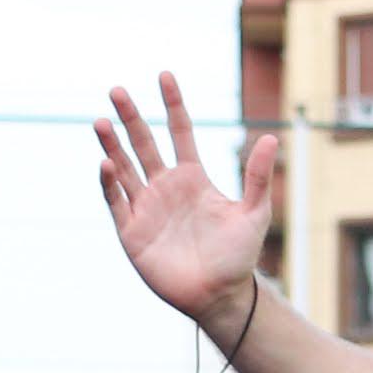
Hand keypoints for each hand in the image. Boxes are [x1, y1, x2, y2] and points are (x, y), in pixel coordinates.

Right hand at [92, 71, 280, 326]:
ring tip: (101, 121)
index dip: (173, 105)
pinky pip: (117, 202)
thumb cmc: (238, 256)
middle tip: (117, 90)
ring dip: (112, 146)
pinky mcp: (132, 232)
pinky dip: (110, 184)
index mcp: (193, 178)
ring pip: (124, 169)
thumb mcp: (254, 212)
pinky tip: (107, 164)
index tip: (165, 75)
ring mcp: (146, 208)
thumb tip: (272, 136)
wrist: (220, 296)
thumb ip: (258, 176)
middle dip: (131, 118)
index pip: (180, 132)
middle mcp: (166, 188)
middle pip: (144, 144)